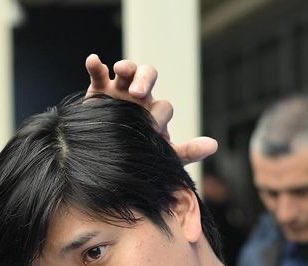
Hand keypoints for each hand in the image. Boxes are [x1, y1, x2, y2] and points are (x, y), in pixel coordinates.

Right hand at [85, 54, 216, 164]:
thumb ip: (188, 151)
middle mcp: (139, 98)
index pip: (163, 106)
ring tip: (119, 70)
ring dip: (126, 66)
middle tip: (137, 93)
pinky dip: (96, 65)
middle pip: (148, 75)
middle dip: (144, 80)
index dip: (159, 115)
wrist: (106, 164)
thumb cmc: (138, 158)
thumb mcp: (163, 157)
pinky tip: (94, 60)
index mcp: (155, 112)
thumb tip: (214, 145)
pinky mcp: (98, 91)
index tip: (152, 131)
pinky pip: (98, 74)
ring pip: (126, 70)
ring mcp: (119, 92)